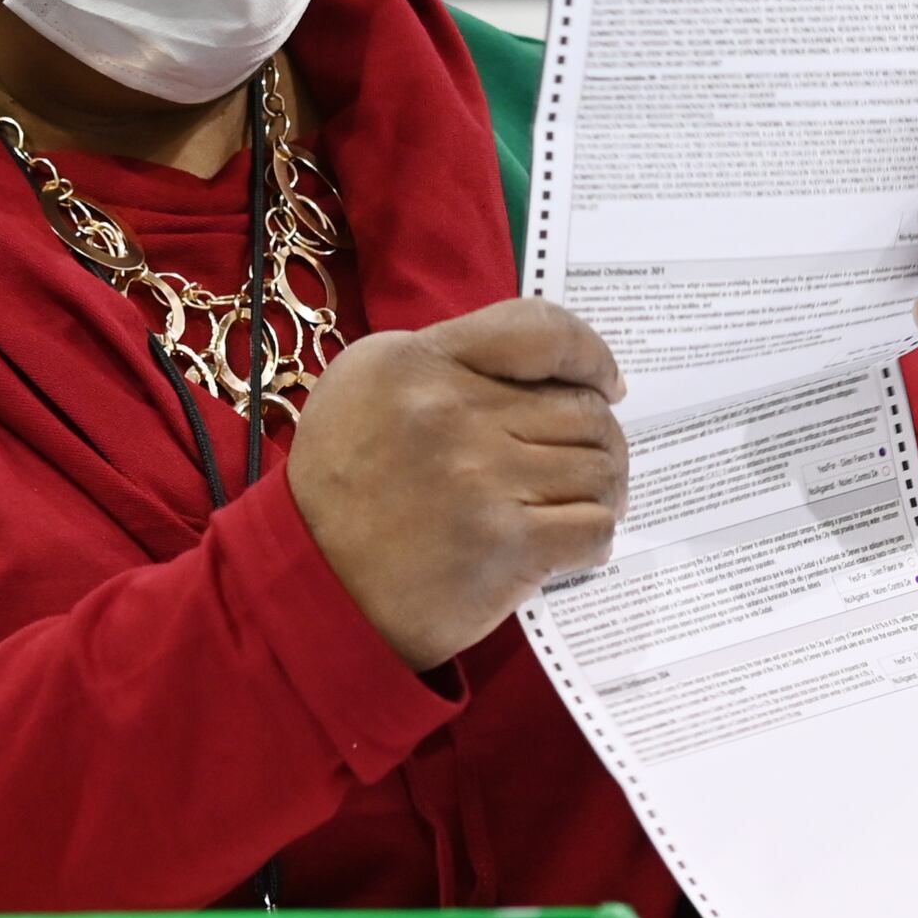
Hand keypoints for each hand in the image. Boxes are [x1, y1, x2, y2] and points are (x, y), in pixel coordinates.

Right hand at [289, 298, 628, 670]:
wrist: (312, 587)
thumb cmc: (341, 484)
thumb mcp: (365, 385)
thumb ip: (446, 360)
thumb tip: (541, 372)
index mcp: (419, 363)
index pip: (541, 331)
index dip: (591, 354)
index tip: (605, 381)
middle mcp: (453, 414)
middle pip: (582, 409)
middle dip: (602, 436)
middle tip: (593, 462)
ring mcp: (482, 482)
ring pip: (598, 468)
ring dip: (605, 489)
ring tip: (584, 504)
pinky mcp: (505, 547)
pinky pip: (594, 528)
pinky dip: (595, 537)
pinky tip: (570, 544)